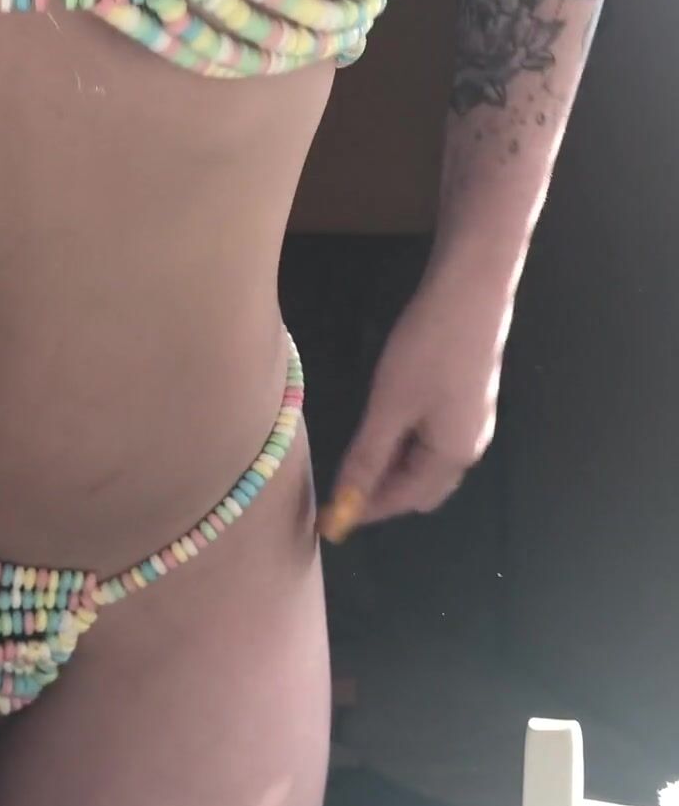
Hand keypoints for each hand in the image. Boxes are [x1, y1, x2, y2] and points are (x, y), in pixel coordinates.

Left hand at [316, 263, 512, 538]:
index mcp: (454, 455)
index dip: (369, 508)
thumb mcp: (390, 405)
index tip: (332, 516)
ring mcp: (473, 421)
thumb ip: (368, 457)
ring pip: (427, 461)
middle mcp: (470, 445)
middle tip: (341, 486)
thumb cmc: (429, 349)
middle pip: (422, 486)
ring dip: (393, 465)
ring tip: (355, 457)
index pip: (406, 499)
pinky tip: (383, 424)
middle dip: (383, 492)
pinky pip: (433, 437)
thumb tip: (347, 503)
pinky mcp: (468, 398)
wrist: (471, 290)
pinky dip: (406, 442)